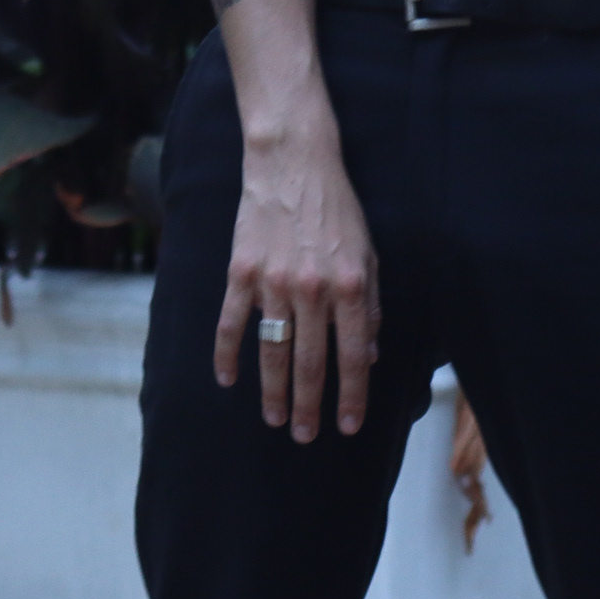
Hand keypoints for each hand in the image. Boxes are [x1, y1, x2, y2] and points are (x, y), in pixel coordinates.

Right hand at [215, 124, 380, 442]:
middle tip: (307, 437)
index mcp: (349, 285)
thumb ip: (371, 305)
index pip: (353, 354)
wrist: (293, 162)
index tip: (348, 425)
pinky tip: (228, 380)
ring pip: (272, 351)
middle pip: (311, 362)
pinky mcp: (241, 271)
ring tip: (277, 420)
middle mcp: (312, 289)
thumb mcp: (368, 253)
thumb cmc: (337, 208)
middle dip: (311, 406)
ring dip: (275, 391)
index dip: (352, 394)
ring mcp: (273, 281)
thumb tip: (371, 354)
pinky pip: (232, 322)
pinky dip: (228, 354)